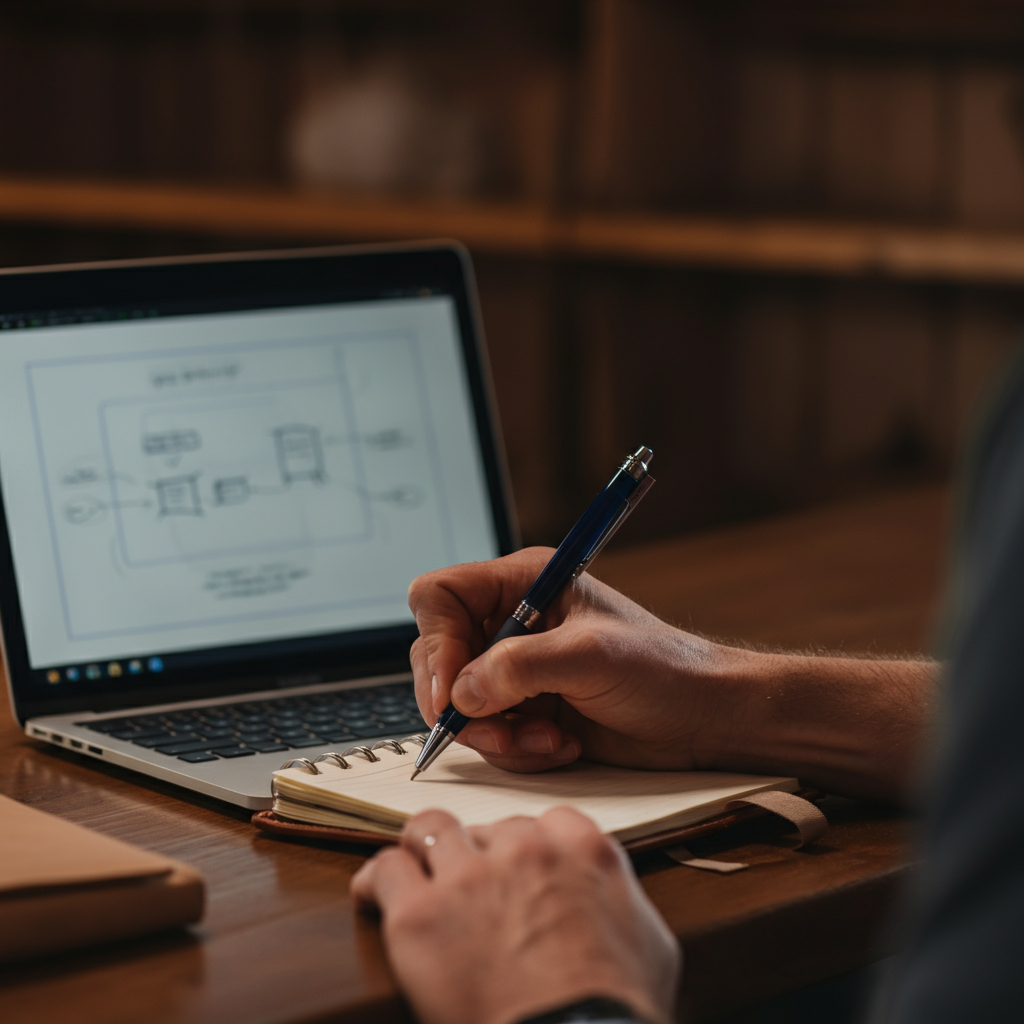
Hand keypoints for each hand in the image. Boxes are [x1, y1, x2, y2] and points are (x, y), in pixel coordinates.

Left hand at [351, 807, 679, 1023]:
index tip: (519, 866)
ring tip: (417, 871)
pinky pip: (387, 870)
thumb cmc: (616, 1008)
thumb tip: (609, 901)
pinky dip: (378, 880)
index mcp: (581, 848)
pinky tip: (376, 894)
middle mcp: (523, 848)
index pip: (545, 820)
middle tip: (475, 891)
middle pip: (488, 827)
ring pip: (431, 829)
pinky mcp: (421, 914)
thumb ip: (621, 898)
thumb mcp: (650, 942)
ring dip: (425, 849)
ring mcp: (469, 876)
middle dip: (481, 855)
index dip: (528, 846)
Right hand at [408, 547, 734, 773]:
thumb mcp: (592, 657)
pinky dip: (518, 751)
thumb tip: (461, 693)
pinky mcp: (526, 712)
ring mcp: (516, 671)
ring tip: (547, 740)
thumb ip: (521, 667)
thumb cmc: (663, 669)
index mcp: (523, 584)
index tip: (453, 690)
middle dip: (464, 702)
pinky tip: (561, 747)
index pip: (441, 598)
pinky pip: (489, 736)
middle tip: (497, 728)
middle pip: (439, 658)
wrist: (704, 719)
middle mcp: (511, 624)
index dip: (437, 643)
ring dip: (497, 735)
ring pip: (460, 706)